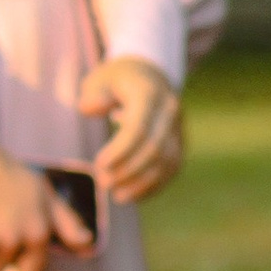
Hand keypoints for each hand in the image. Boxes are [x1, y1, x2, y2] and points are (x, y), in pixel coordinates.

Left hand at [78, 55, 182, 201]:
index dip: (119, 151)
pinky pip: (172, 167)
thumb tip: (90, 109)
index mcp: (149, 94)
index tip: (99, 165)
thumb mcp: (100, 77)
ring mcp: (178, 127)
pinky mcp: (180, 141)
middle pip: (154, 148)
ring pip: (167, 161)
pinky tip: (133, 196)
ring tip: (117, 197)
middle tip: (103, 184)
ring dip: (142, 183)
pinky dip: (154, 184)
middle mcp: (169, 111)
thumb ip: (94, 94)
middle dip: (129, 170)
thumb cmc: (118, 79)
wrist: (150, 74)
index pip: (138, 128)